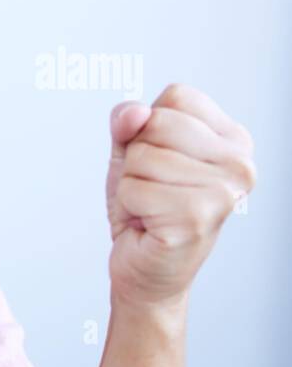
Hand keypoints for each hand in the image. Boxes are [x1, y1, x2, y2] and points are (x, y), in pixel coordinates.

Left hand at [106, 84, 255, 312]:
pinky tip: (149, 223)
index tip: (160, 161)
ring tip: (152, 207)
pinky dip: (129, 205)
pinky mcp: (197, 217)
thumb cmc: (145, 210)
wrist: (145, 270)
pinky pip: (133, 188)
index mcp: (232, 138)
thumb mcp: (130, 154)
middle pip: (156, 123)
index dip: (148, 126)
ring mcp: (224, 191)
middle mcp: (239, 162)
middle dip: (136, 157)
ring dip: (131, 184)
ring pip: (141, 156)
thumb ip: (127, 124)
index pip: (177, 96)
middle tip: (153, 188)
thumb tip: (134, 112)